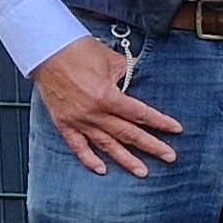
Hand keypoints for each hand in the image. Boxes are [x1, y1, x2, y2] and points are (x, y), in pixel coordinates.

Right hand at [30, 36, 182, 174]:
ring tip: (143, 171)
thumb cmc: (79, 50)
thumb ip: (129, 74)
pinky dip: (89, 159)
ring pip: (106, 145)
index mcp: (107, 96)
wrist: (46, 51)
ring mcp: (78, 120)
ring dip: (126, 159)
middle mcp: (94, 113)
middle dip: (151, 146)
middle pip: (128, 133)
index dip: (160, 122)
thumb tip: (142, 81)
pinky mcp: (63, 123)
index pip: (140, 114)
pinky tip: (102, 170)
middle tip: (170, 157)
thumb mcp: (112, 60)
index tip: (176, 130)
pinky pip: (78, 146)